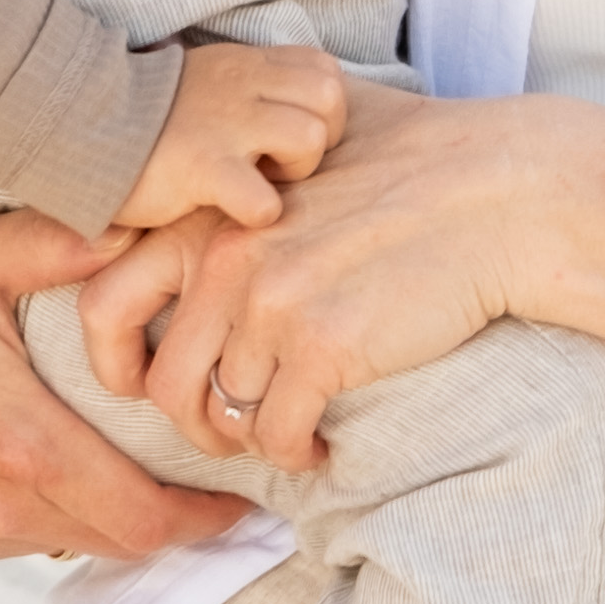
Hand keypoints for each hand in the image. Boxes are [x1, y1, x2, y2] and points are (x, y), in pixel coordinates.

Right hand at [0, 202, 234, 572]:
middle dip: (173, 523)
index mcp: (18, 443)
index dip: (205, 521)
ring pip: (70, 544)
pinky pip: (21, 542)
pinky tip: (70, 473)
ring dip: (113, 519)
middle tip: (217, 488)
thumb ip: (67, 242)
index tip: (247, 503)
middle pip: (117, 541)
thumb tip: (148, 227)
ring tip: (152, 477)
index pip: (142, 518)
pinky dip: (56, 517)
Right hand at [109, 37, 350, 235]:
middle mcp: (243, 86)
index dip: (319, 109)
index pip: (324, 70)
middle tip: (280, 165)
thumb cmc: (146, 117)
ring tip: (259, 183)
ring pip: (308, 137)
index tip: (286, 137)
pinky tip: (235, 211)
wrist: (76, 120)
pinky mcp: (203, 168)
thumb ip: (248, 88)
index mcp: (246, 65)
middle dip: (319, 140)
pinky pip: (264, 199)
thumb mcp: (206, 81)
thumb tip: (288, 111)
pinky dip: (260, 213)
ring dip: (295, 173)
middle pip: (330, 98)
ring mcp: (225, 125)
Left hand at [124, 84, 585, 468]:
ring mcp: (273, 304)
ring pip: (223, 414)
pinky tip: (323, 444)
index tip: (145, 382)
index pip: (104, 301)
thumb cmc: (419, 163)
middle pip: (163, 380)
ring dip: (249, 440)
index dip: (113, 359)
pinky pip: (279, 434)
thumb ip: (245, 181)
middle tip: (228, 432)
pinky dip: (297, 453)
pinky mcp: (324, 347)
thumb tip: (215, 207)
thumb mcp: (308, 150)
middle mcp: (227, 257)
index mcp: (210, 212)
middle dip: (191, 422)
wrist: (500, 192)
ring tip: (285, 435)